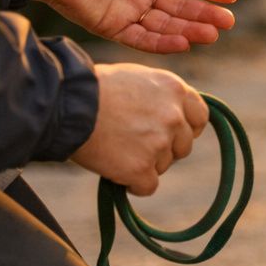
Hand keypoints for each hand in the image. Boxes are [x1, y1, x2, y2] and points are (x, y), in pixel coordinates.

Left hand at [31, 0, 237, 53]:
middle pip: (181, 5)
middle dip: (205, 14)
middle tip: (228, 22)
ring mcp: (129, 10)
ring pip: (167, 24)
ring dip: (190, 30)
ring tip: (212, 34)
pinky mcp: (112, 26)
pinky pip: (142, 38)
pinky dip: (162, 42)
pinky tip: (183, 43)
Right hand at [71, 63, 208, 194]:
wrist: (66, 105)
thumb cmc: (93, 89)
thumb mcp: (136, 78)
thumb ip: (161, 96)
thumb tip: (175, 115)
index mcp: (174, 89)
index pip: (200, 117)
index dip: (186, 128)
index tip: (171, 134)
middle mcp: (173, 116)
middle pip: (183, 146)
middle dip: (164, 149)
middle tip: (134, 144)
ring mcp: (159, 143)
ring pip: (163, 166)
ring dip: (145, 164)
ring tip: (117, 150)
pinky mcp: (141, 168)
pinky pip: (147, 186)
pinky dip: (133, 184)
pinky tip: (116, 172)